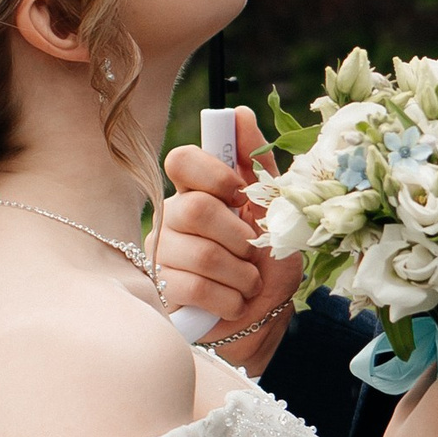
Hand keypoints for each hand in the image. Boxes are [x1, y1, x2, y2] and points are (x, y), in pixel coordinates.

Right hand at [157, 108, 299, 373]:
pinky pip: (192, 288)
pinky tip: (232, 303)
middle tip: (252, 251)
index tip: (240, 194)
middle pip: (195, 209)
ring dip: (241, 275)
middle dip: (239, 237)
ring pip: (200, 254)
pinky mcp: (160, 293)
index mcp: (198, 192)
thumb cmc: (269, 265)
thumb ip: (258, 167)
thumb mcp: (277, 213)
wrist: (265, 322)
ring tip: (247, 283)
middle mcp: (172, 218)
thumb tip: (241, 114)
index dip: (213, 174)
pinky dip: (228, 299)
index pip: (182, 160)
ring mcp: (161, 256)